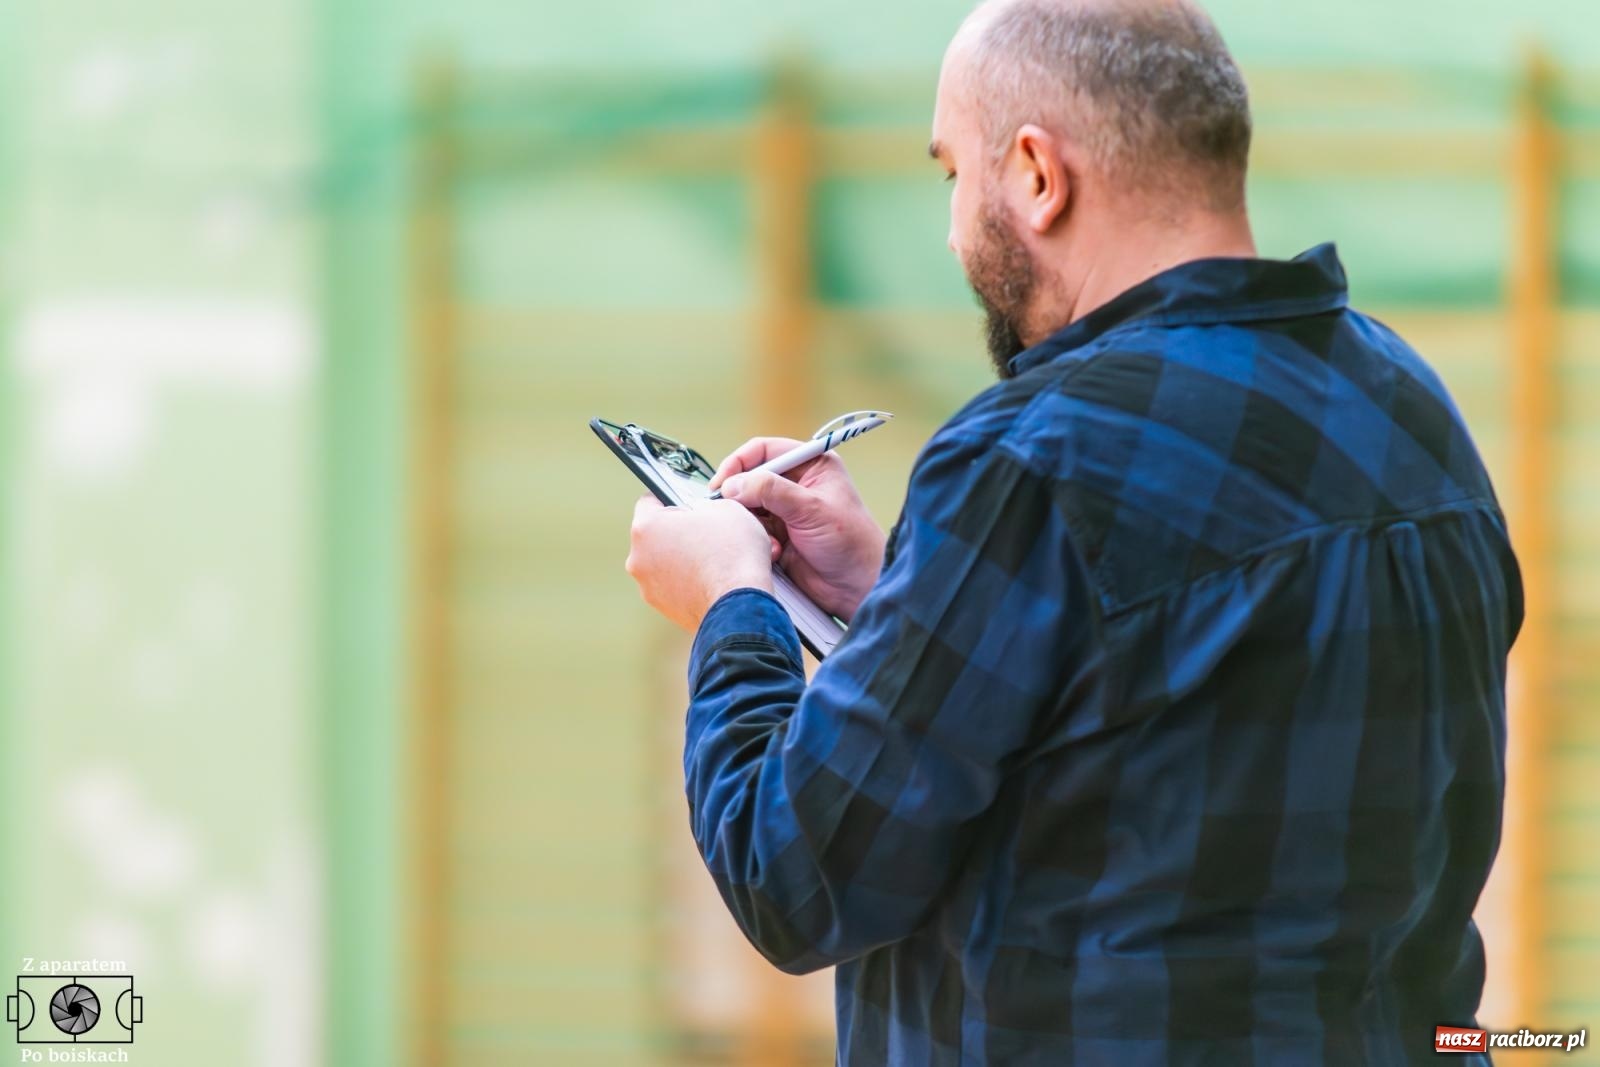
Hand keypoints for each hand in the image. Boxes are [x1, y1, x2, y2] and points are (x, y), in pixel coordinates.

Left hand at [625, 495, 773, 632]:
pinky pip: (674, 585)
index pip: (649, 501)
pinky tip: (711, 578)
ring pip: (664, 562)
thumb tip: (703, 511)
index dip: (673, 497)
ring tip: (712, 559)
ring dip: (683, 558)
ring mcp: (649, 587)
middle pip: (656, 534)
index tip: (687, 502)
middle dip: (679, 531)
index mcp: (646, 527)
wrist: (741, 605)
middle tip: (707, 532)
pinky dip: (689, 581)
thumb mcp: (726, 508)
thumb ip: (705, 504)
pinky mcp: (664, 608)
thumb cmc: (732, 557)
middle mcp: (639, 558)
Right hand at [709, 438, 886, 623]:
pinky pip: (753, 531)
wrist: (858, 587)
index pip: (764, 451)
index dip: (739, 463)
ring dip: (750, 523)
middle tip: (730, 511)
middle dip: (740, 496)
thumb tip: (734, 484)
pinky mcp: (778, 535)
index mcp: (811, 465)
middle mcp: (797, 484)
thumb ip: (772, 491)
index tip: (722, 482)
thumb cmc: (850, 543)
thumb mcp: (811, 509)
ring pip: (748, 507)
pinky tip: (774, 553)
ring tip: (764, 538)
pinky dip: (757, 541)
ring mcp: (786, 511)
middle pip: (750, 478)